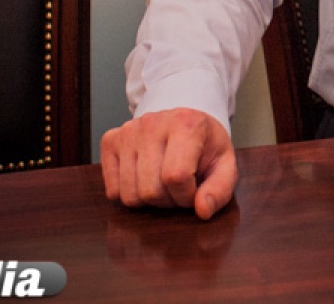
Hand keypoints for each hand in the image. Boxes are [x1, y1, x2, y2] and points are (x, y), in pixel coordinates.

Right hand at [101, 108, 236, 220]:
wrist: (184, 123)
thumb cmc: (205, 146)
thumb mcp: (224, 165)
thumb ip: (219, 190)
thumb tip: (202, 211)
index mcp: (185, 124)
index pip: (175, 177)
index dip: (186, 196)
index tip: (194, 190)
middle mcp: (152, 123)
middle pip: (150, 190)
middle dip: (168, 200)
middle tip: (179, 187)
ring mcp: (127, 131)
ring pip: (129, 195)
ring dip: (149, 200)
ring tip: (162, 183)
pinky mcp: (110, 141)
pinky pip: (113, 191)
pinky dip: (130, 195)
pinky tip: (144, 179)